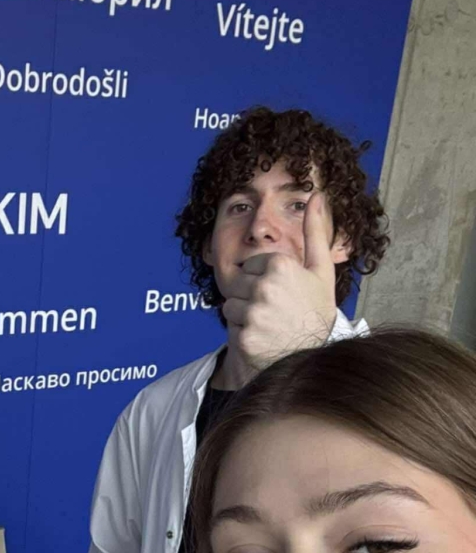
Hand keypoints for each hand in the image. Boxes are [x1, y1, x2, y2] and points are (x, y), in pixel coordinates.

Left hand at [222, 193, 337, 365]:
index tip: (280, 293)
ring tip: (268, 323)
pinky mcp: (244, 337)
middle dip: (250, 295)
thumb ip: (314, 232)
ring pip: (230, 305)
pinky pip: (231, 327)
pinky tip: (263, 337)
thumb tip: (316, 196)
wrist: (314, 355)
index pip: (252, 264)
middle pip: (238, 283)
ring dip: (244, 314)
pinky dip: (243, 333)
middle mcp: (264, 287)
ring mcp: (253, 313)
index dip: (264, 278)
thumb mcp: (321, 270)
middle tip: (273, 309)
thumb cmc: (317, 311)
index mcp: (280, 265)